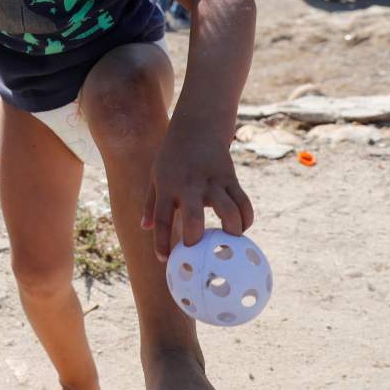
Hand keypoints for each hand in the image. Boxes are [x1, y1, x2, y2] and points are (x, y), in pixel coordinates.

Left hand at [142, 135, 253, 261]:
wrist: (196, 128)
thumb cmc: (172, 157)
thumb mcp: (156, 176)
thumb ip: (151, 204)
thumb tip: (144, 228)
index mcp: (166, 187)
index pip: (161, 219)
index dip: (161, 241)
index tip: (165, 261)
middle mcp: (188, 186)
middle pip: (193, 218)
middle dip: (196, 239)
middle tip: (201, 253)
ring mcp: (211, 182)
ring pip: (227, 210)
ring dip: (231, 230)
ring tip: (231, 243)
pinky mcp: (229, 178)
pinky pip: (243, 202)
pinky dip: (246, 218)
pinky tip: (241, 227)